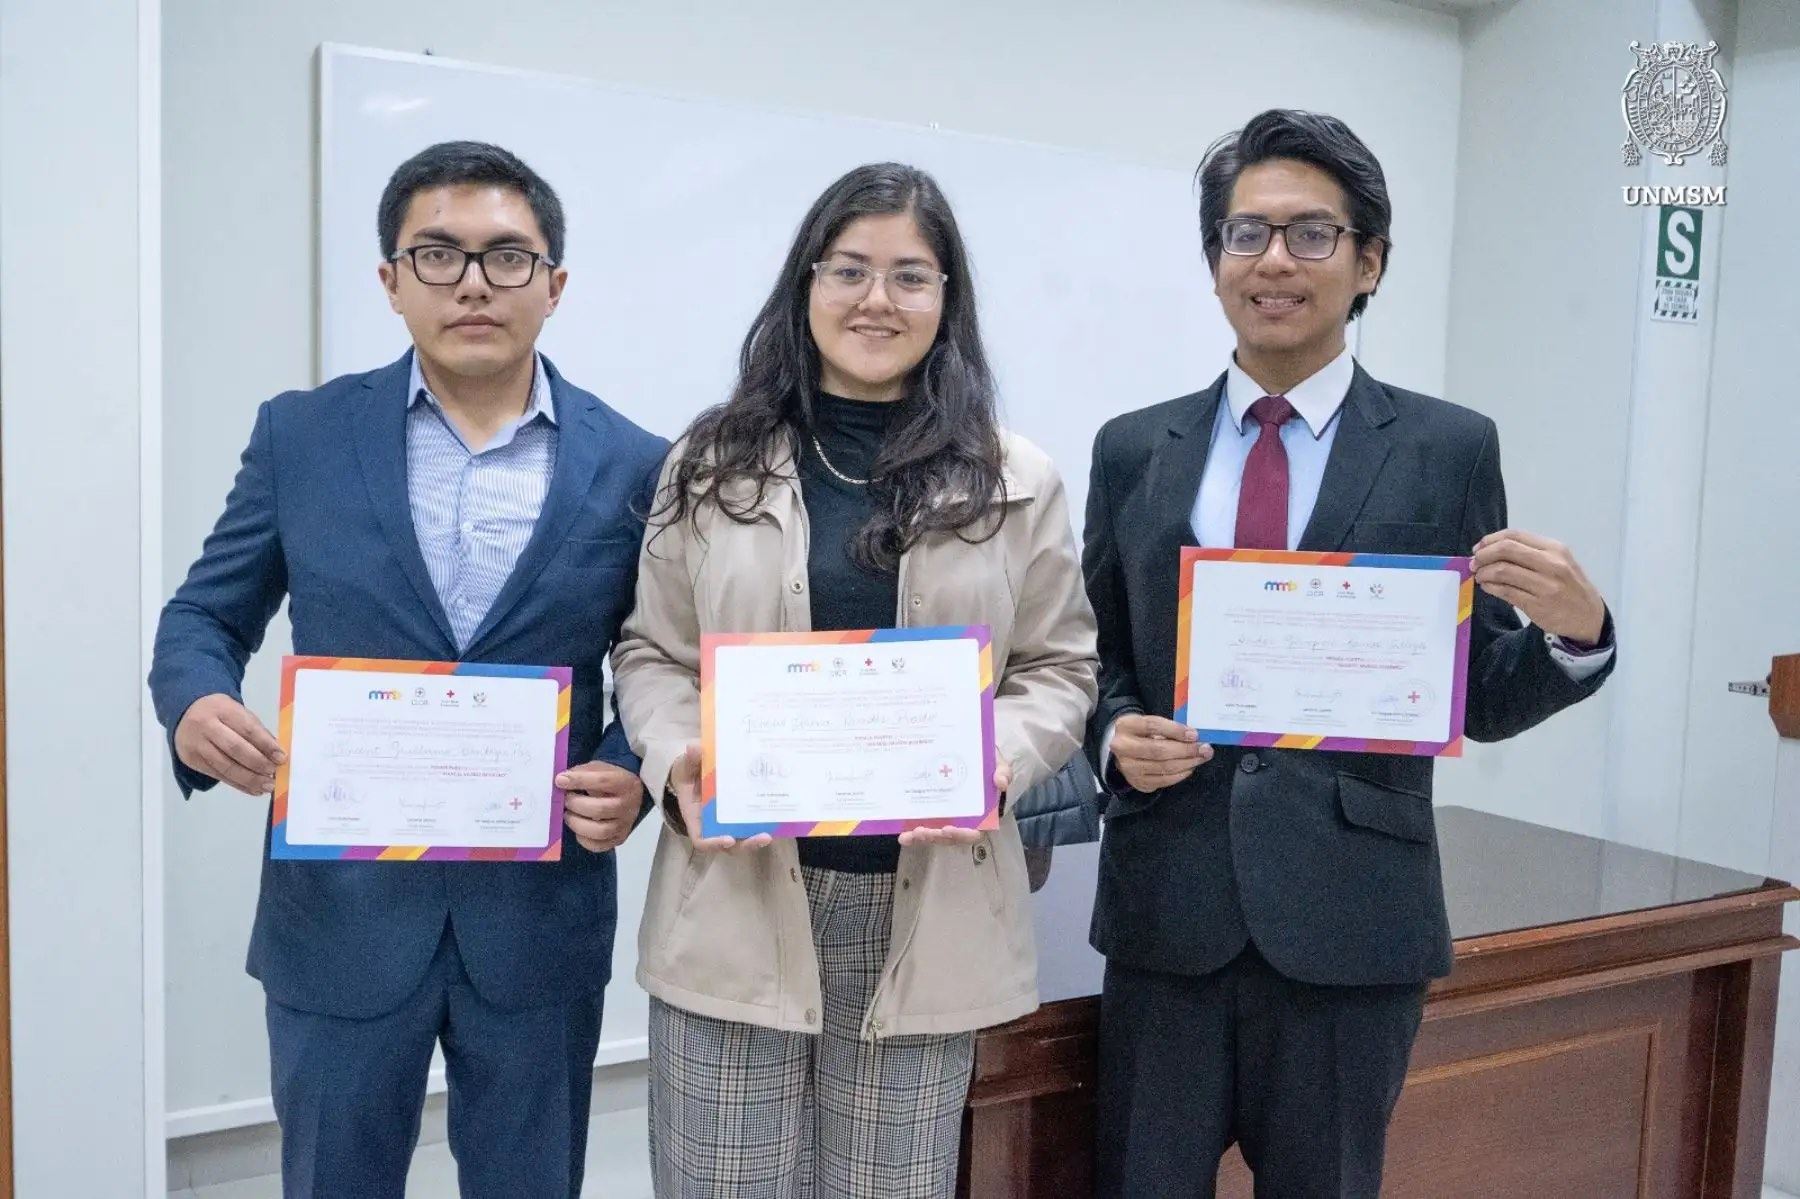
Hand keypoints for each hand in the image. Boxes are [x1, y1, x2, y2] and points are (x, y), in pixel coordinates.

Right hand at [174, 693, 284, 795]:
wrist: (185, 712)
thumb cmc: (221, 713)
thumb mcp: (238, 712)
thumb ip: (256, 731)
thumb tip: (276, 754)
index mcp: (223, 709)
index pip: (247, 729)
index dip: (266, 745)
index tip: (281, 758)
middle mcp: (206, 726)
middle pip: (234, 748)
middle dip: (257, 763)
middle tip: (273, 773)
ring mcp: (197, 745)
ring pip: (225, 766)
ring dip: (249, 779)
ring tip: (267, 786)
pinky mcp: (192, 760)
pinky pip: (218, 775)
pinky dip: (238, 784)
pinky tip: (253, 789)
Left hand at [558, 761, 644, 852]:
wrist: (629, 793)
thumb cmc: (610, 780)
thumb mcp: (599, 768)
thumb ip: (581, 772)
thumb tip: (561, 781)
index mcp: (625, 783)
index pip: (602, 781)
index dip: (579, 781)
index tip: (560, 781)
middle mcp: (628, 805)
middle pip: (600, 809)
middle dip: (575, 804)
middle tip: (565, 800)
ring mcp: (625, 824)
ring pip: (600, 831)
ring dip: (577, 823)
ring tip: (568, 815)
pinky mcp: (618, 838)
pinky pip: (599, 845)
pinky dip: (584, 839)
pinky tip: (578, 829)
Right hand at [670, 743, 771, 853]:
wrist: (698, 771)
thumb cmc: (690, 773)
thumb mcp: (687, 766)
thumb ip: (691, 760)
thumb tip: (694, 748)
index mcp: (697, 819)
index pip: (702, 840)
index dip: (714, 843)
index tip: (727, 839)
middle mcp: (714, 826)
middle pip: (730, 845)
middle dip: (747, 844)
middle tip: (763, 837)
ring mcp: (730, 823)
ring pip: (744, 838)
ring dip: (758, 839)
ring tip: (773, 833)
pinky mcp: (743, 815)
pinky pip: (753, 825)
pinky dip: (765, 824)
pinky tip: (778, 817)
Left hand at [898, 761, 1012, 847]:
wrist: (977, 761)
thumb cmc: (991, 768)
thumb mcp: (1001, 767)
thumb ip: (1004, 774)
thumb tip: (1000, 782)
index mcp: (983, 816)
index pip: (974, 832)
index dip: (961, 834)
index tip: (947, 829)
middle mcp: (965, 823)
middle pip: (950, 837)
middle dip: (935, 837)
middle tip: (921, 831)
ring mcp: (950, 820)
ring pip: (936, 835)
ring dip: (922, 837)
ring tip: (908, 835)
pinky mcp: (936, 815)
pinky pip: (926, 826)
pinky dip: (914, 833)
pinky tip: (902, 835)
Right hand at [1111, 714, 1212, 793]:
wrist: (1121, 750)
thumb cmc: (1141, 733)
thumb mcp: (1148, 723)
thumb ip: (1168, 728)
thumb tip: (1194, 737)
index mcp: (1126, 726)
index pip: (1152, 726)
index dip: (1175, 730)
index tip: (1195, 734)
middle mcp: (1123, 748)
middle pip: (1159, 750)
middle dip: (1186, 750)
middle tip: (1205, 749)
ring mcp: (1129, 768)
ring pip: (1163, 767)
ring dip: (1187, 763)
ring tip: (1201, 757)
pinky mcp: (1138, 782)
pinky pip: (1164, 781)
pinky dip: (1180, 774)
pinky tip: (1189, 767)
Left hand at [1472, 529, 1605, 643]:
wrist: (1588, 616)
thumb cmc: (1568, 585)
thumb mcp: (1558, 562)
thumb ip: (1530, 553)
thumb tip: (1490, 549)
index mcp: (1554, 548)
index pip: (1515, 535)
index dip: (1490, 540)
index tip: (1478, 548)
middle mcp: (1551, 564)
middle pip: (1506, 549)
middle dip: (1484, 555)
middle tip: (1474, 563)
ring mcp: (1545, 585)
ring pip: (1503, 570)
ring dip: (1484, 573)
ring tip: (1480, 576)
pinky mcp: (1537, 605)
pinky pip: (1505, 591)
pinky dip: (1490, 587)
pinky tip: (1487, 587)